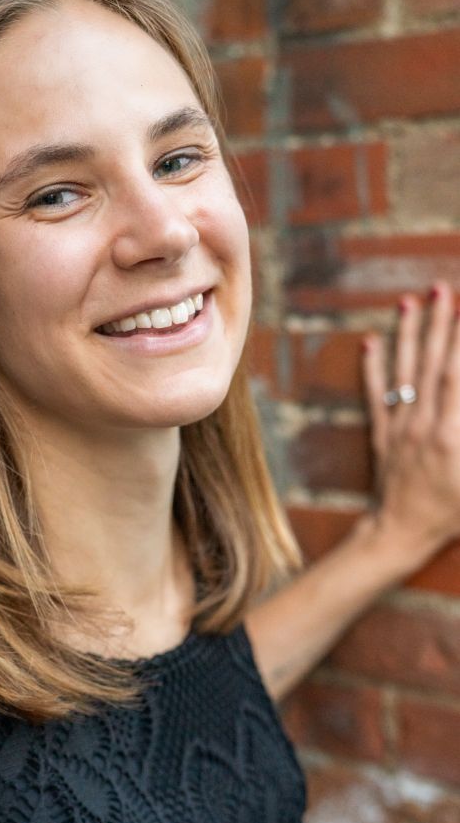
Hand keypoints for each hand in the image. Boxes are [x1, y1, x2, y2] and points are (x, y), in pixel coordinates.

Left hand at [362, 281, 459, 562]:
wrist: (400, 534)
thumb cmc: (452, 513)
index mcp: (453, 434)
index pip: (459, 376)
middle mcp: (424, 424)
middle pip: (434, 364)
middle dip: (440, 323)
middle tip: (442, 288)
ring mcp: (400, 428)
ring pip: (404, 372)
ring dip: (408, 334)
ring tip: (409, 301)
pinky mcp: (382, 435)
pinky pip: (376, 396)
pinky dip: (373, 368)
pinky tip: (371, 342)